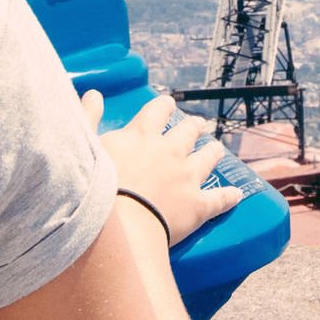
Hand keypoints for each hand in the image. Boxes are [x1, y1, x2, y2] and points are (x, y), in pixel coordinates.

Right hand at [87, 91, 245, 246]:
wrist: (113, 226)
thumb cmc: (91, 186)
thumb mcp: (83, 145)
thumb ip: (87, 118)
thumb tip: (93, 94)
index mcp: (141, 136)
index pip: (156, 112)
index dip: (163, 107)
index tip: (168, 104)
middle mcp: (169, 152)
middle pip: (187, 132)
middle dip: (193, 127)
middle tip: (198, 124)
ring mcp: (186, 178)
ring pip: (207, 158)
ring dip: (212, 152)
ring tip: (216, 148)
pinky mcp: (197, 206)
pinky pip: (218, 199)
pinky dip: (228, 197)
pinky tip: (236, 195)